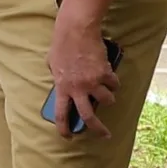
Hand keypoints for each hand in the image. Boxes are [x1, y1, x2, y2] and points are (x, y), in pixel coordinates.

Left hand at [48, 20, 119, 136]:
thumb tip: (63, 84)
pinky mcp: (105, 73)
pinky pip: (114, 84)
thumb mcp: (52, 64)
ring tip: (107, 92)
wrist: (76, 31)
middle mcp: (77, 88)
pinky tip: (111, 77)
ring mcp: (92, 82)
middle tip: (105, 135)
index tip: (68, 137)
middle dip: (98, 129)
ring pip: (107, 100)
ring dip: (109, 99)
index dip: (64, 128)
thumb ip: (58, 77)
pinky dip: (114, 82)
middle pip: (89, 116)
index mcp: (61, 87)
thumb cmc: (61, 45)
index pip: (61, 114)